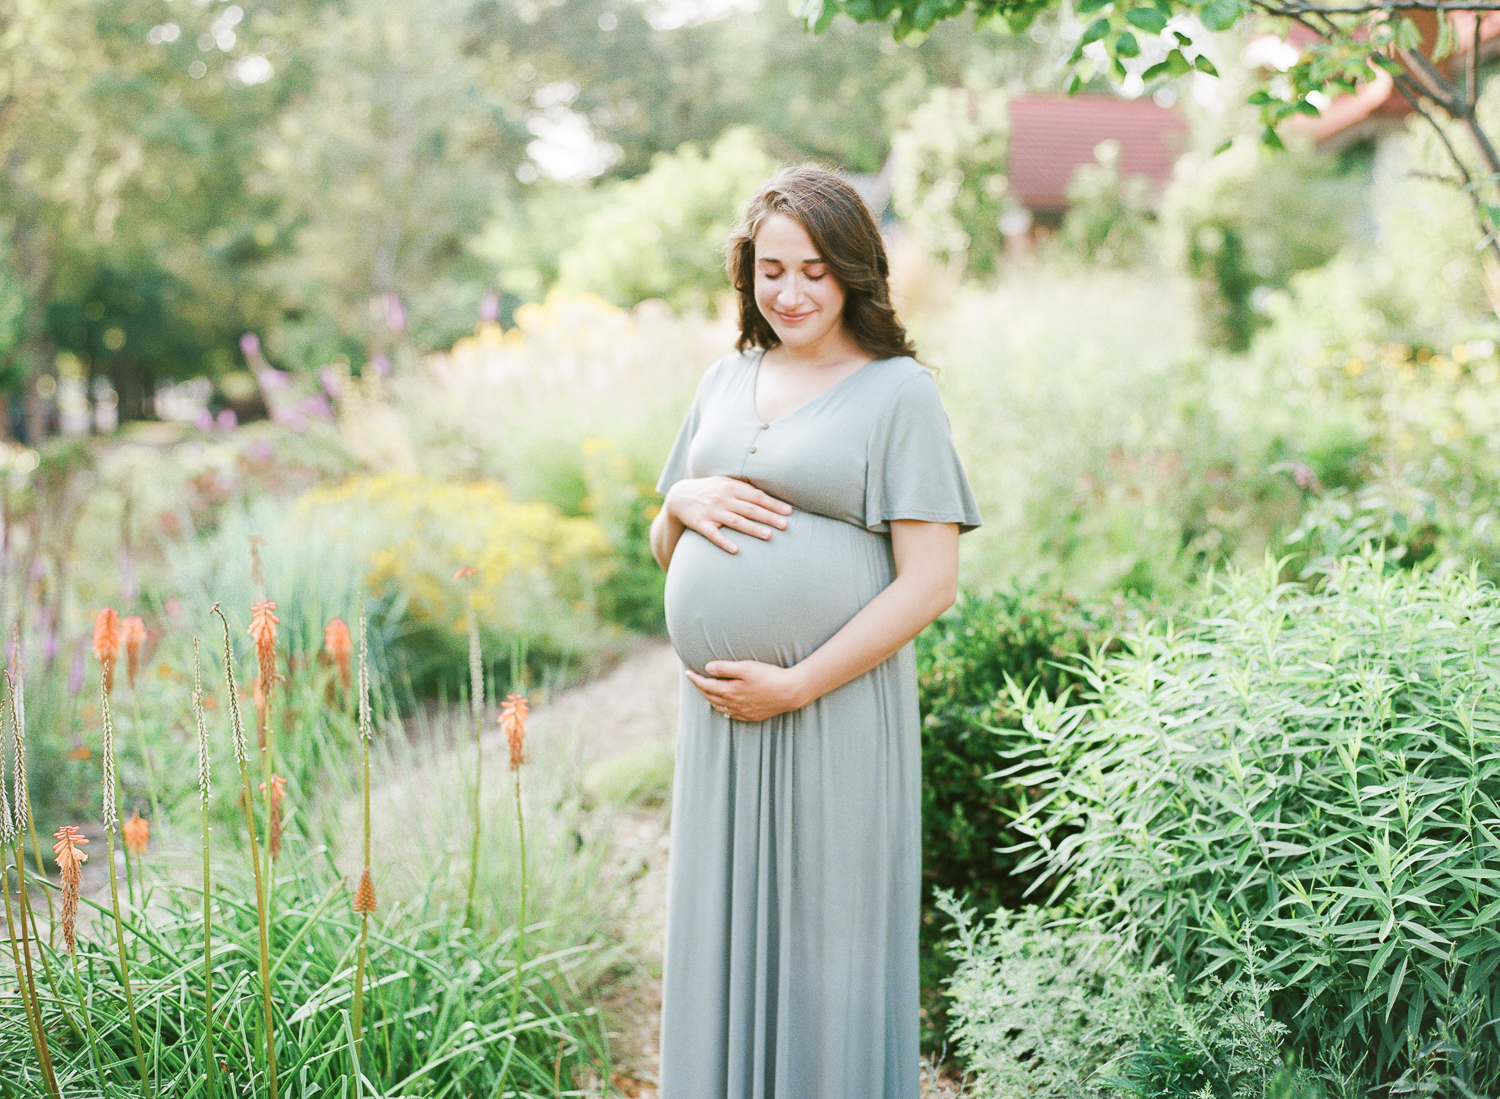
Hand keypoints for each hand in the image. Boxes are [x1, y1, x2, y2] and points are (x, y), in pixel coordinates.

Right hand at [664, 476, 791, 553]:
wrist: (679, 496)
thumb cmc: (708, 490)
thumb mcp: (724, 482)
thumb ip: (743, 485)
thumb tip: (765, 487)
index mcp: (731, 487)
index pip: (756, 496)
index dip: (773, 504)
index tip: (788, 511)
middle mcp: (723, 498)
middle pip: (750, 509)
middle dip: (769, 517)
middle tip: (785, 525)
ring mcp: (712, 512)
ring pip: (736, 521)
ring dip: (753, 529)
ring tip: (769, 536)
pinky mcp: (701, 524)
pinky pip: (714, 534)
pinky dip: (724, 542)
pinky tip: (735, 550)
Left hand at [686, 660, 807, 722]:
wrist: (790, 692)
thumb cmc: (769, 676)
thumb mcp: (745, 667)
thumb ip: (725, 668)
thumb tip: (707, 668)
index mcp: (729, 691)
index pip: (706, 685)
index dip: (695, 679)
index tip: (688, 672)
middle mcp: (733, 704)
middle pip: (710, 697)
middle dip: (700, 688)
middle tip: (695, 679)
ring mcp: (743, 712)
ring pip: (719, 708)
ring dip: (710, 699)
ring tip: (707, 691)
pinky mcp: (752, 716)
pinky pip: (731, 715)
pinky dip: (723, 708)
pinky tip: (725, 705)